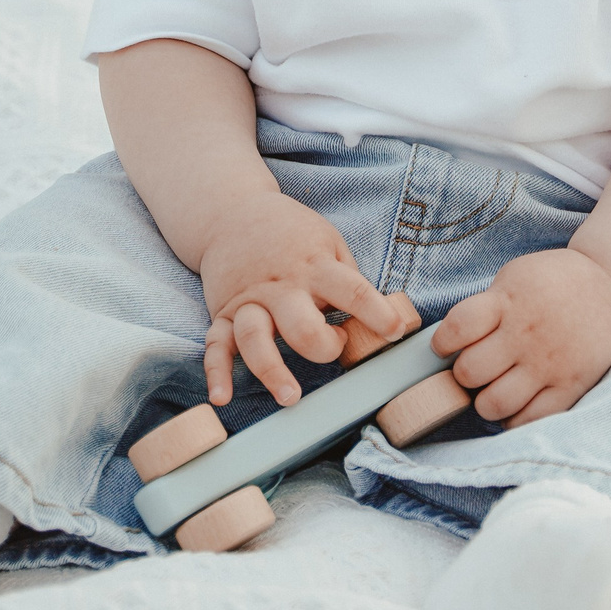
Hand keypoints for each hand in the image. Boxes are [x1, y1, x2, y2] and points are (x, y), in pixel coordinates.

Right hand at [198, 195, 406, 407]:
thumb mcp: (328, 241)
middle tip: (336, 346)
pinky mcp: (223, 312)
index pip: (352, 292)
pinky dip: (216, 373)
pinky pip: (215, 345)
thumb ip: (347, 278)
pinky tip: (222, 396)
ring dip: (271, 370)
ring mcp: (249, 301)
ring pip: (255, 338)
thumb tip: (372, 318)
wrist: (231, 213)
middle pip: (302, 326)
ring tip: (289, 396)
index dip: (378, 314)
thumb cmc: (290, 234)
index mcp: (314, 266)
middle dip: (324, 348)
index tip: (395, 331)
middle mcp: (280, 286)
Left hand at [431, 248, 610, 427]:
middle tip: (475, 369)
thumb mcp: (517, 276)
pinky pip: (529, 419)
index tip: (446, 346)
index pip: (457, 328)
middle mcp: (526, 335)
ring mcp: (549, 364)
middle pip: (470, 372)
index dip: (443, 342)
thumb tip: (452, 342)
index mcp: (509, 301)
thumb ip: (486, 306)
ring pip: (494, 404)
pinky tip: (515, 402)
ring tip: (492, 389)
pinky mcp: (570, 387)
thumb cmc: (556, 283)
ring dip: (484, 401)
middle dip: (464, 374)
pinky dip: (513, 418)